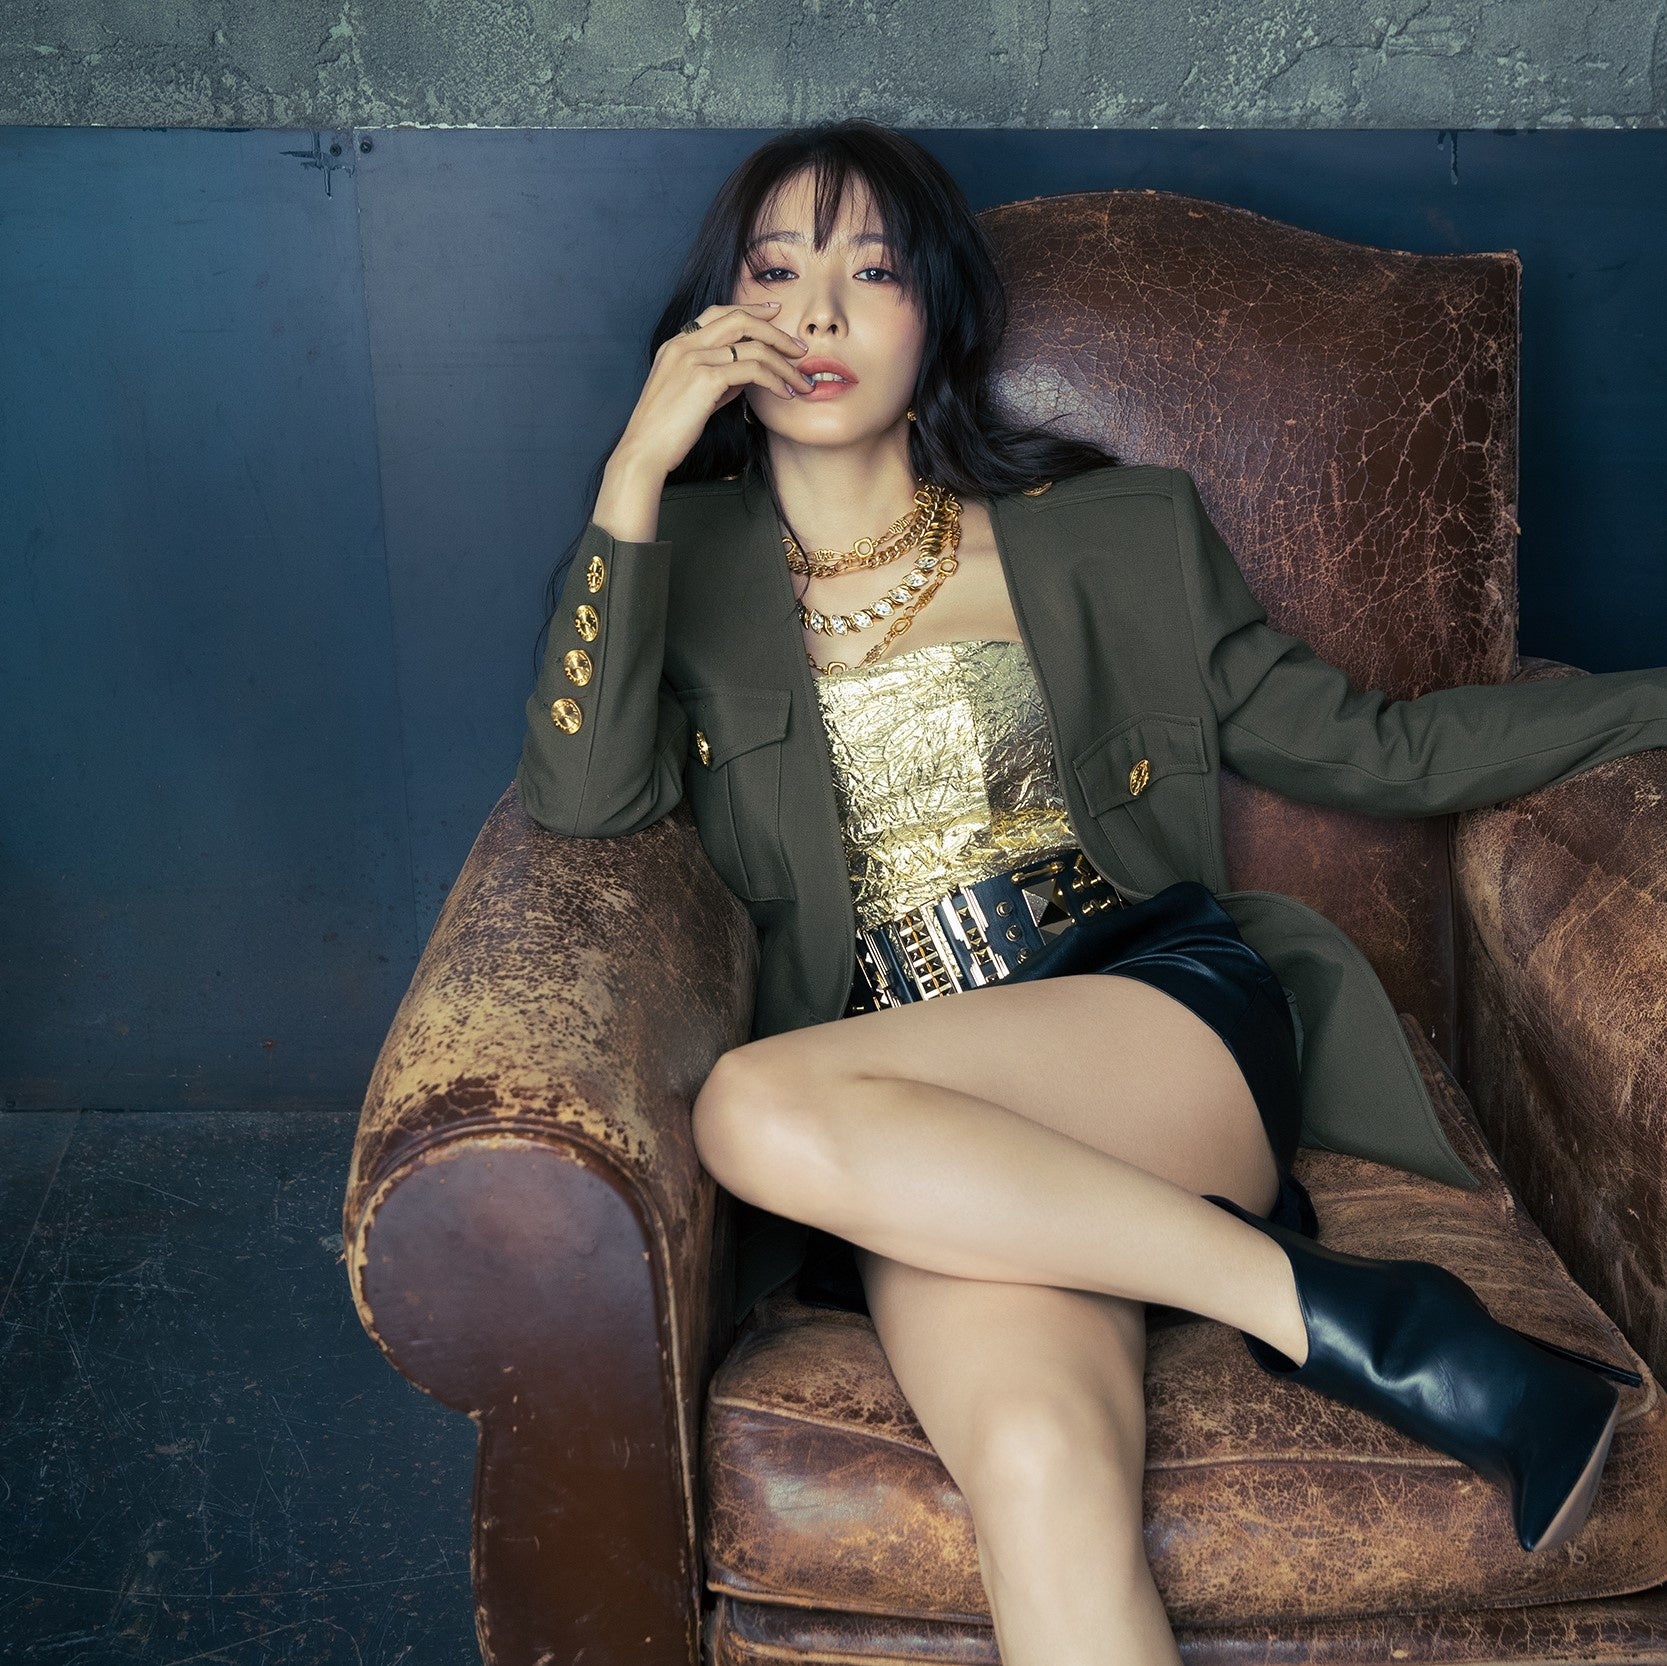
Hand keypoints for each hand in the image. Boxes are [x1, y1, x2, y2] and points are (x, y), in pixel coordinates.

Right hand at [610, 301, 814, 480]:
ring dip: (784, 364)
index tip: (775, 313)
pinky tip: (785, 392)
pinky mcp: (705, 379)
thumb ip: (717, 379)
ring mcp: (694, 358)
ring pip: (753, 347)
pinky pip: (753, 370)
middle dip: (776, 332)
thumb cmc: (667, 430)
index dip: (751, 310)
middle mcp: (684, 344)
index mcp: (677, 344)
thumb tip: (747, 376)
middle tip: (799, 349)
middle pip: (740, 319)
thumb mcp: (691, 396)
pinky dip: (775, 380)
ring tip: (801, 381)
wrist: (644, 451)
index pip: (719, 313)